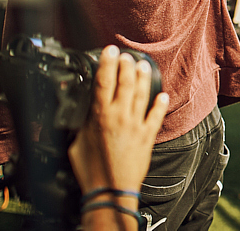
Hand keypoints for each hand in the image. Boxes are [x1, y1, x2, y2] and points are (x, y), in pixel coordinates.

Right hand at [68, 46, 168, 195]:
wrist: (111, 190)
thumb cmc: (91, 171)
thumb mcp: (76, 144)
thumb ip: (81, 125)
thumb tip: (81, 115)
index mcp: (99, 116)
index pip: (103, 82)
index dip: (106, 63)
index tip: (109, 50)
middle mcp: (119, 116)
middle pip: (125, 83)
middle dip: (126, 65)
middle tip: (126, 54)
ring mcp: (135, 124)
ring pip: (142, 94)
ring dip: (143, 77)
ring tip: (142, 65)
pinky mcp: (147, 135)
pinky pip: (156, 116)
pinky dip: (160, 104)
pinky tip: (163, 95)